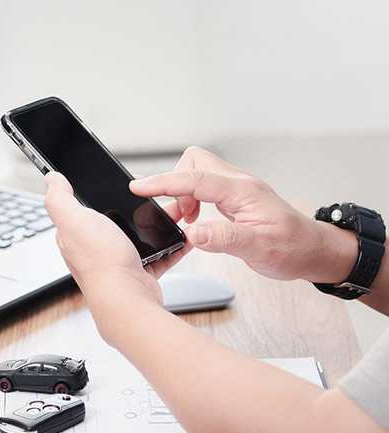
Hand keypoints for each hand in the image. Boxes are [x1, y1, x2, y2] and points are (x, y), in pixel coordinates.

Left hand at [44, 171, 191, 307]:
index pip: (81, 210)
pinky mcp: (139, 272)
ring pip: (140, 235)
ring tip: (172, 211)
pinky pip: (159, 254)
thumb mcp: (73, 219)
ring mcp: (117, 261)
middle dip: (134, 208)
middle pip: (115, 220)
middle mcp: (94, 248)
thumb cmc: (100, 261)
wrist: (128, 299)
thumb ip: (59, 198)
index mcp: (75, 234)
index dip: (96, 195)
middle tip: (151, 196)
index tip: (113, 184)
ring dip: (157, 223)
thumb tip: (51, 179)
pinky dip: (172, 245)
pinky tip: (181, 235)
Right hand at [130, 146, 356, 281]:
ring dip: (183, 195)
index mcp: (244, 192)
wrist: (313, 250)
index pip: (195, 180)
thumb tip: (191, 233)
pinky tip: (196, 221)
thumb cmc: (292, 248)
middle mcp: (239, 184)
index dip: (164, 183)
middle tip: (176, 214)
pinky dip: (192, 201)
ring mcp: (237, 189)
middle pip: (194, 163)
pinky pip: (204, 188)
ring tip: (185, 221)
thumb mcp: (258, 248)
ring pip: (197, 174)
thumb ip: (223, 239)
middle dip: (175, 184)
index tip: (139, 187)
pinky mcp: (234, 198)